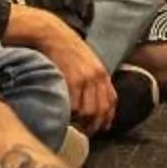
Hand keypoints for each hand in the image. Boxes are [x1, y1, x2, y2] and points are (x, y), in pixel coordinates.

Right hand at [12, 8, 115, 131]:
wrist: (54, 35)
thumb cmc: (67, 48)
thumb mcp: (87, 61)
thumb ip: (93, 77)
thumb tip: (94, 97)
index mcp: (103, 72)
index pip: (111, 100)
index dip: (108, 116)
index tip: (103, 126)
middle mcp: (97, 77)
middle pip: (101, 109)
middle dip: (96, 124)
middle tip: (88, 132)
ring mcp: (85, 79)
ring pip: (89, 110)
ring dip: (83, 122)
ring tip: (76, 126)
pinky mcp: (72, 81)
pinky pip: (74, 105)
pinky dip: (72, 114)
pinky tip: (67, 116)